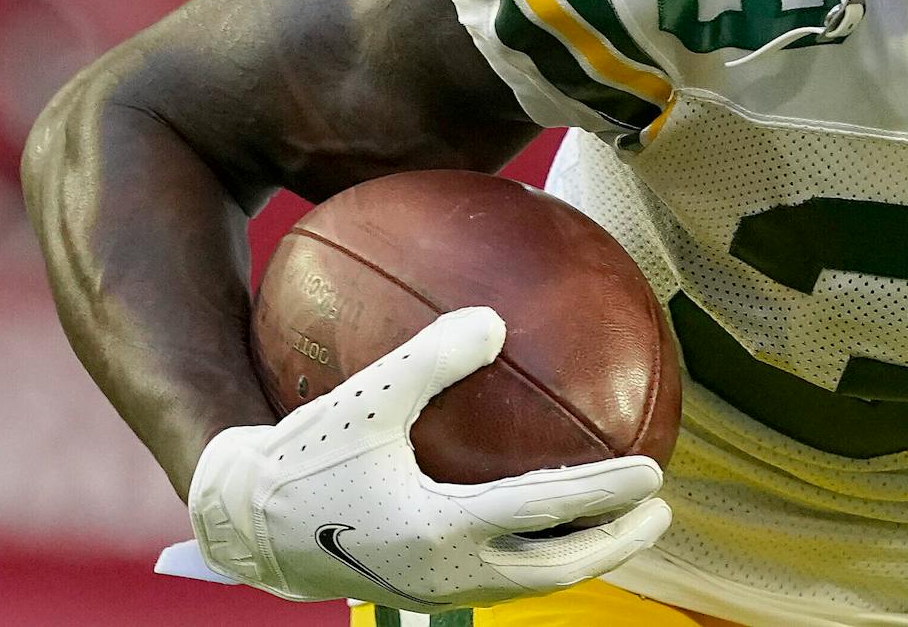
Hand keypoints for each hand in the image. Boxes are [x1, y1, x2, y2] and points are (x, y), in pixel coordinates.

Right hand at [187, 307, 669, 609]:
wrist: (246, 527)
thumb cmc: (302, 458)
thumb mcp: (363, 401)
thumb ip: (428, 360)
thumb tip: (493, 318)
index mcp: (441, 529)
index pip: (547, 513)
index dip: (607, 495)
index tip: (653, 471)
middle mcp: (448, 572)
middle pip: (557, 570)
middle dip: (615, 543)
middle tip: (660, 511)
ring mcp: (437, 590)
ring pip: (532, 585)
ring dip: (583, 557)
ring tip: (623, 526)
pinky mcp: (423, 590)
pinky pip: (500, 577)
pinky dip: (538, 554)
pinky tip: (546, 521)